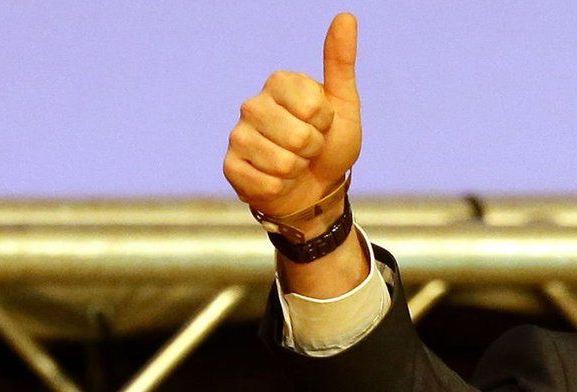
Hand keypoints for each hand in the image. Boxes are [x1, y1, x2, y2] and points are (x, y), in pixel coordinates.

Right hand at [225, 12, 361, 222]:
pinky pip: (267, 183)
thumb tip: (346, 16)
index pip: (314, 108)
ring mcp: (238, 136)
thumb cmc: (330, 144)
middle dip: (312, 150)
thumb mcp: (343, 104)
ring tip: (294, 164)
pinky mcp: (230, 166)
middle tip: (308, 149)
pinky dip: (281, 188)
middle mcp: (252, 104)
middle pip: (299, 137)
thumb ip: (340, 62)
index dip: (325, 123)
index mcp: (279, 83)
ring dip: (297, 171)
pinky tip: (277, 180)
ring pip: (283, 163)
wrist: (315, 188)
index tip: (321, 124)